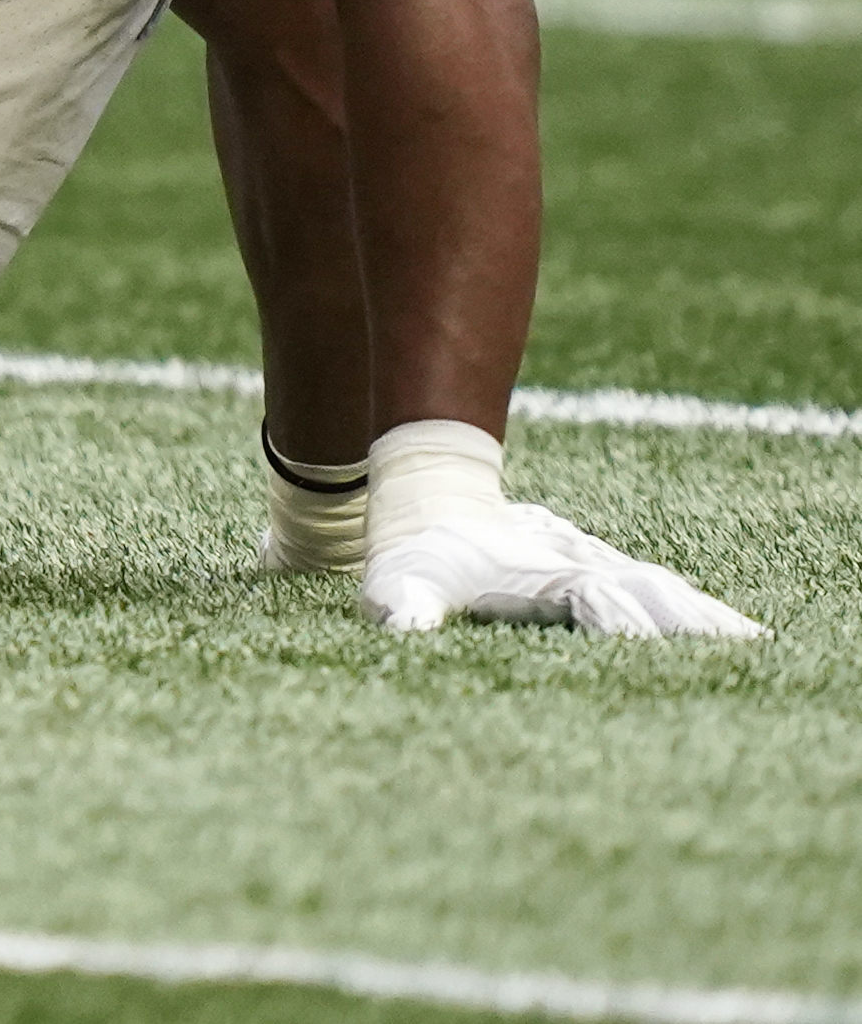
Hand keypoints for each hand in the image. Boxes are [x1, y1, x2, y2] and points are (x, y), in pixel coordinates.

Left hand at [366, 497, 761, 637]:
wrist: (434, 499)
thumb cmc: (417, 552)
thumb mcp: (398, 579)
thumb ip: (403, 602)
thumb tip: (401, 625)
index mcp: (541, 574)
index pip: (592, 598)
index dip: (618, 619)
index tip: (645, 644)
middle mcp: (583, 568)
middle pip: (648, 593)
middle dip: (689, 622)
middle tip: (741, 652)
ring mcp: (600, 569)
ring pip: (663, 592)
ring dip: (703, 620)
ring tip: (753, 648)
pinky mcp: (607, 576)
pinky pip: (660, 596)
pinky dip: (697, 615)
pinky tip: (734, 638)